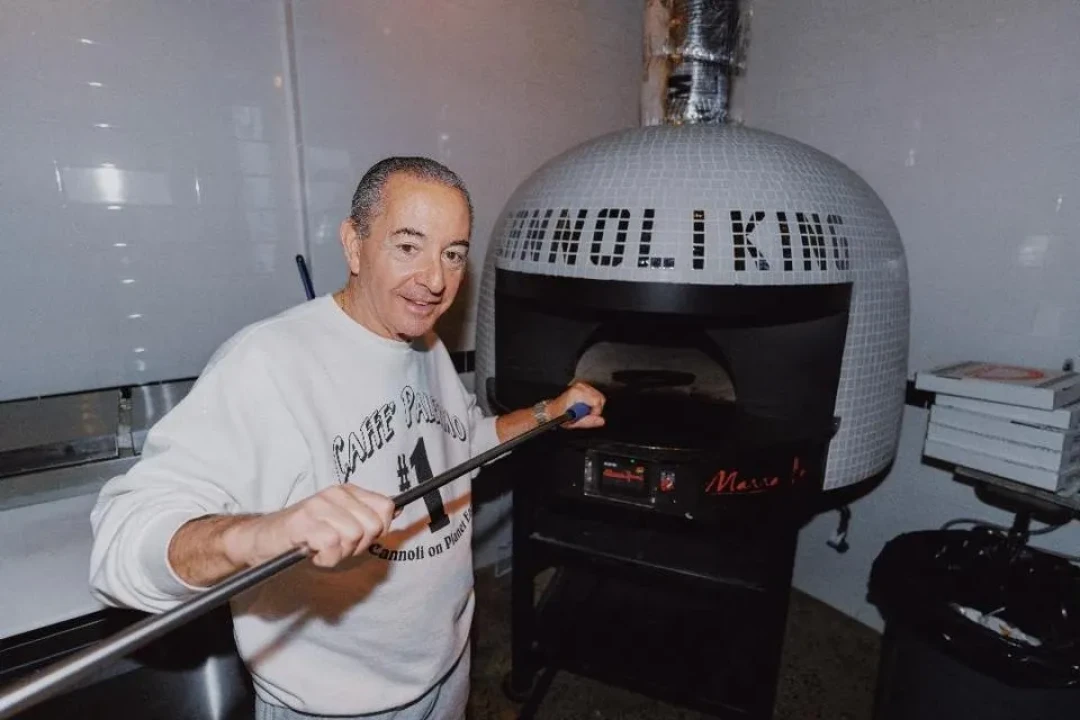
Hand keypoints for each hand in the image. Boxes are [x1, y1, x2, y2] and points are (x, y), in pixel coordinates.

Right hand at [225, 485, 395, 568]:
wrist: (262, 538)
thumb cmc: (304, 534)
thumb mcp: (339, 521)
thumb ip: (365, 516)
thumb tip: (396, 511)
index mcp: (347, 491)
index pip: (385, 506)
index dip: (380, 529)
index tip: (362, 539)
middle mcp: (335, 494)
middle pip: (372, 526)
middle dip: (359, 545)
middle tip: (337, 546)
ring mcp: (319, 506)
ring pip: (354, 536)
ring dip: (339, 552)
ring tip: (322, 548)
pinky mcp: (304, 522)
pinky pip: (332, 546)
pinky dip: (325, 558)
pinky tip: (312, 553)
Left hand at [547, 381, 605, 429]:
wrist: (552, 409)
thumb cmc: (560, 414)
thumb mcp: (573, 422)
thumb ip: (588, 421)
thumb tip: (601, 420)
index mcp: (577, 393)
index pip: (597, 402)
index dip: (595, 412)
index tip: (588, 416)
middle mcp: (580, 387)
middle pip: (600, 398)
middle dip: (596, 409)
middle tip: (586, 414)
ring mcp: (582, 385)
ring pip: (599, 396)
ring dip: (595, 405)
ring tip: (583, 410)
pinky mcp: (584, 385)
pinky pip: (596, 394)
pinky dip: (593, 401)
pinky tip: (584, 405)